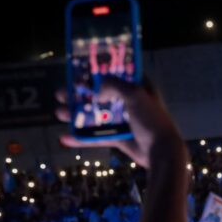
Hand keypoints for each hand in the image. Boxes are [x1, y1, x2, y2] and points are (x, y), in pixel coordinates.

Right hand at [57, 78, 183, 168]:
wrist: (162, 152)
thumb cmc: (151, 120)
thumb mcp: (135, 94)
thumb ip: (114, 85)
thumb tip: (97, 91)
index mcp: (139, 88)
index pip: (119, 74)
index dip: (101, 70)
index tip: (81, 69)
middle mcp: (132, 103)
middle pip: (101, 95)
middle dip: (80, 94)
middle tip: (61, 93)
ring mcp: (125, 121)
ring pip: (97, 116)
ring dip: (77, 114)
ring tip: (59, 112)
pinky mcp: (121, 138)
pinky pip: (98, 136)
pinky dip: (83, 138)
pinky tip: (66, 138)